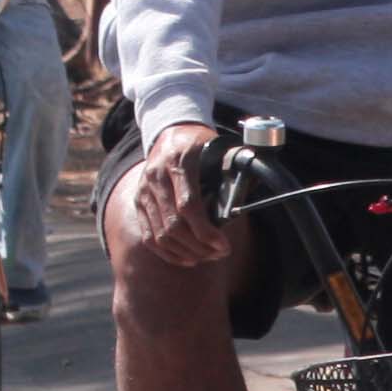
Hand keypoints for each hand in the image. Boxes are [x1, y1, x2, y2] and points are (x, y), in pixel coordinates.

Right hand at [109, 120, 230, 270]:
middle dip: (199, 246)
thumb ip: (234, 163)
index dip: (206, 231)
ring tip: (207, 256)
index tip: (223, 245)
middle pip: (173, 225)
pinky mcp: (138, 203)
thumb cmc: (199, 143)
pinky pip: (149, 236)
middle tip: (219, 253)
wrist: (169, 132)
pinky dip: (168, 253)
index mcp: (178, 162)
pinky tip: (187, 258)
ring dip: (185, 252)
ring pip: (160, 235)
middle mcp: (156, 177)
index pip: (188, 206)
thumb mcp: (218, 147)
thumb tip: (253, 181)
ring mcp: (144, 192)